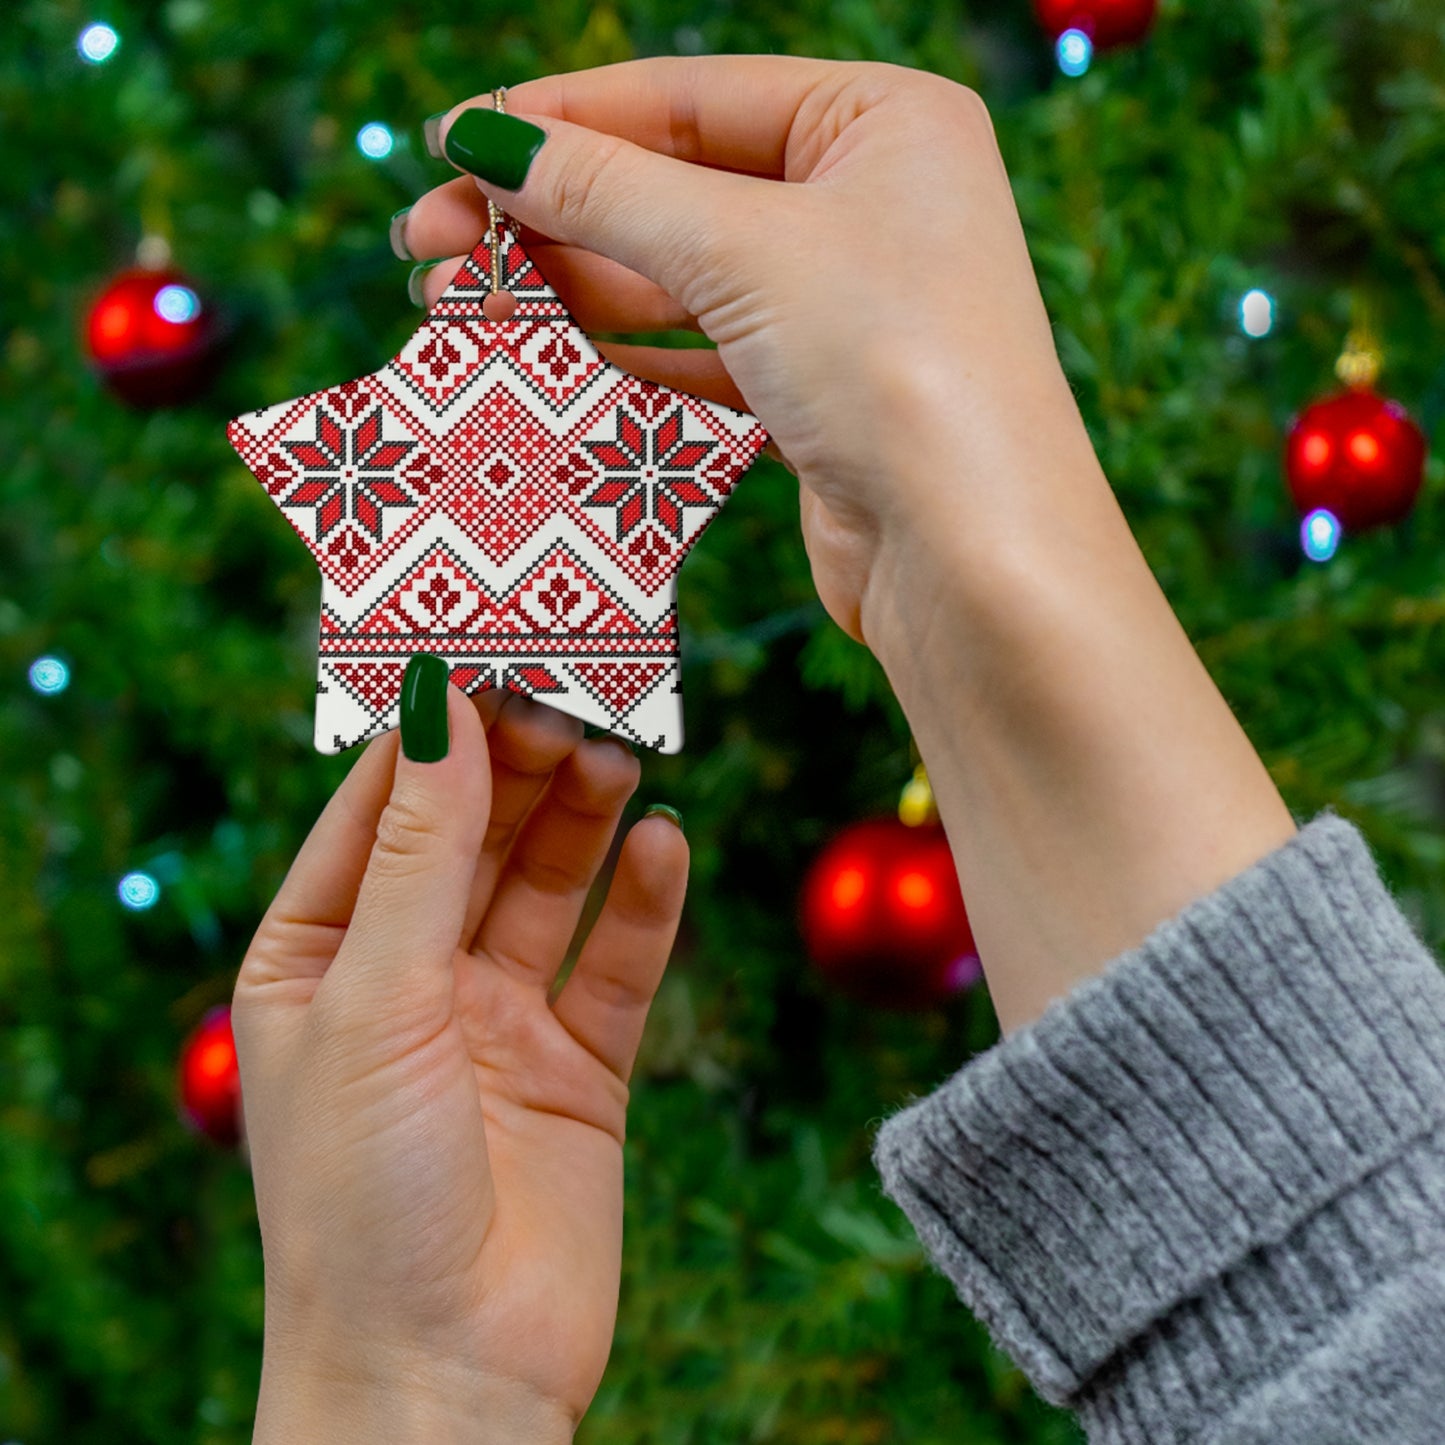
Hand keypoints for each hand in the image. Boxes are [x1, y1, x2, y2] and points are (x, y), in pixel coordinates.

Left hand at [232, 685, 687, 1440]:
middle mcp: (408, 978)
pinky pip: (617, 963)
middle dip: (520, 764)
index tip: (488, 645)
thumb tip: (440, 708)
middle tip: (575, 691)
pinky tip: (665, 845)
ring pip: (548, 885)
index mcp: (319, 957)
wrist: (446, 1377)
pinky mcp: (579, 1066)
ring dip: (583, 818)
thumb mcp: (377, 1000)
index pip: (378, 809)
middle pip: (474, 836)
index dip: (432, 730)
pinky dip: (644, 904)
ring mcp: (497, 1021)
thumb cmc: (362, 1197)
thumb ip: (420, 853)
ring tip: (620, 752)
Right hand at [401, 56, 1095, 646]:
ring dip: (567, 292)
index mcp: (882, 121)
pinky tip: (540, 362)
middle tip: (426, 242)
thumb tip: (487, 141)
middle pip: (674, 189)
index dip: (561, 119)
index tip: (451, 143)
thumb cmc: (894, 366)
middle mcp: (870, 203)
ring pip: (678, 280)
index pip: (689, 97)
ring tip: (454, 306)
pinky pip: (700, 357)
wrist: (972, 557)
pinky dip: (620, 358)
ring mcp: (846, 305)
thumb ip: (608, 190)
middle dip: (547, 216)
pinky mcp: (821, 396)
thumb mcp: (742, 249)